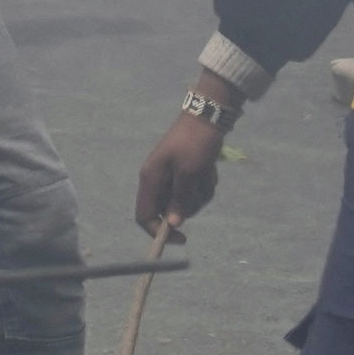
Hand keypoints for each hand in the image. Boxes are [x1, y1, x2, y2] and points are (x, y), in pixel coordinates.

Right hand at [133, 112, 225, 235]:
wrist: (207, 117)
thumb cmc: (195, 143)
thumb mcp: (189, 172)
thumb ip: (180, 199)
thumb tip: (173, 223)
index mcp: (150, 179)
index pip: (144, 216)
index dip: (159, 231)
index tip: (182, 237)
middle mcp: (157, 181)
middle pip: (168, 210)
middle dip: (189, 206)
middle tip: (201, 190)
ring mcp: (171, 177)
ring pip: (186, 202)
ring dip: (200, 193)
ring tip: (206, 173)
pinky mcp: (184, 174)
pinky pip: (194, 191)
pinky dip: (204, 184)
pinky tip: (209, 169)